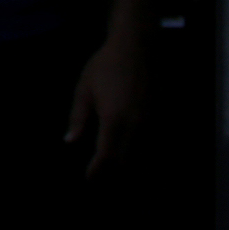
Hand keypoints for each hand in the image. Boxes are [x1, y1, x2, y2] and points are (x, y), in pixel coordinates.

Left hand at [66, 29, 142, 174]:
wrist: (135, 49)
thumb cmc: (104, 67)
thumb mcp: (84, 90)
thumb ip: (78, 118)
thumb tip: (70, 141)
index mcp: (114, 120)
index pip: (107, 156)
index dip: (98, 172)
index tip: (89, 180)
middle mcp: (136, 126)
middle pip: (126, 161)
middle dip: (112, 174)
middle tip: (98, 180)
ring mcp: (150, 123)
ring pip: (139, 154)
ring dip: (125, 165)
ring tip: (111, 172)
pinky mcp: (158, 118)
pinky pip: (148, 143)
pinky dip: (137, 153)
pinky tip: (126, 154)